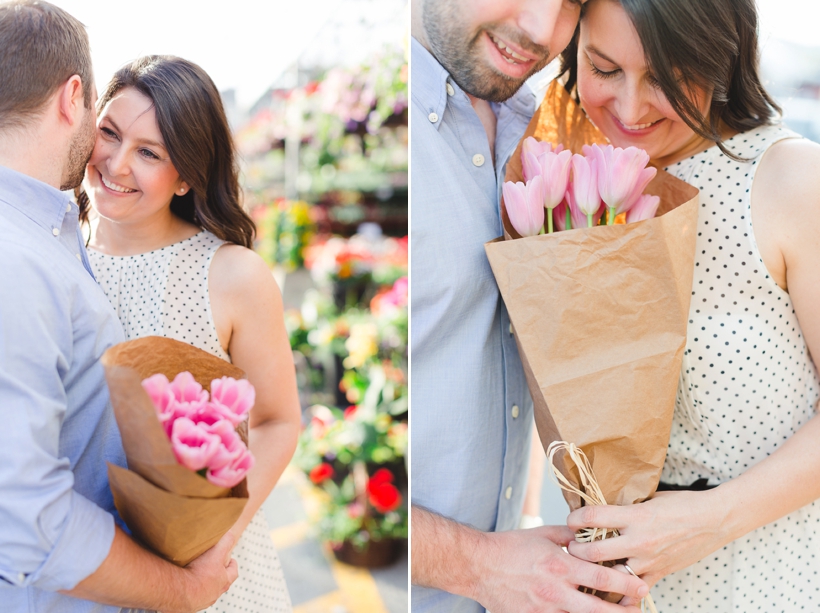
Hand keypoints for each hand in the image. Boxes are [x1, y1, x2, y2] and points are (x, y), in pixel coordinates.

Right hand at [170, 531, 238, 612]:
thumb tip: (230, 532)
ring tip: (195, 576)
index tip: (230, 559)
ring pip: (205, 593)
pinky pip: (190, 599)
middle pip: (220, 584)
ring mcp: (201, 602)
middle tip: (211, 567)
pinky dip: (188, 592)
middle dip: (217, 575)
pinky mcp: (187, 607)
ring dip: (203, 584)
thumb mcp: (216, 552)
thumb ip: (225, 541)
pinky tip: (182, 585)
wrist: (178, 591)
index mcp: (223, 582)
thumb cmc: (199, 572)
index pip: (233, 573)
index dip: (232, 565)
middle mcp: (214, 594)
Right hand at [470, 525, 648, 612]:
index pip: (602, 578)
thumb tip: (590, 537)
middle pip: (599, 609)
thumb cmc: (509, 547)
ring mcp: (544, 609)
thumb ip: (570, 537)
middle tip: (638, 607)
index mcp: (559, 566)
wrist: (478, 566)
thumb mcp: (543, 534)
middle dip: (623, 611)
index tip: (642, 585)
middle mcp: (555, 591)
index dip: (626, 584)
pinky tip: (582, 612)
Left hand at [566, 490, 732, 592]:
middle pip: (594, 551)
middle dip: (576, 549)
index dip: (575, 518)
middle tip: (571, 546)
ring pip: (611, 575)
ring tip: (585, 567)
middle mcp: (639, 539)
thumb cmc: (682, 504)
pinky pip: (634, 590)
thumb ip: (625, 506)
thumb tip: (600, 507)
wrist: (715, 519)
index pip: (593, 517)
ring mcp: (649, 560)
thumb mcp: (649, 498)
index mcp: (635, 515)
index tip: (572, 520)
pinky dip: (620, 592)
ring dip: (594, 571)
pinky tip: (609, 588)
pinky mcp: (659, 573)